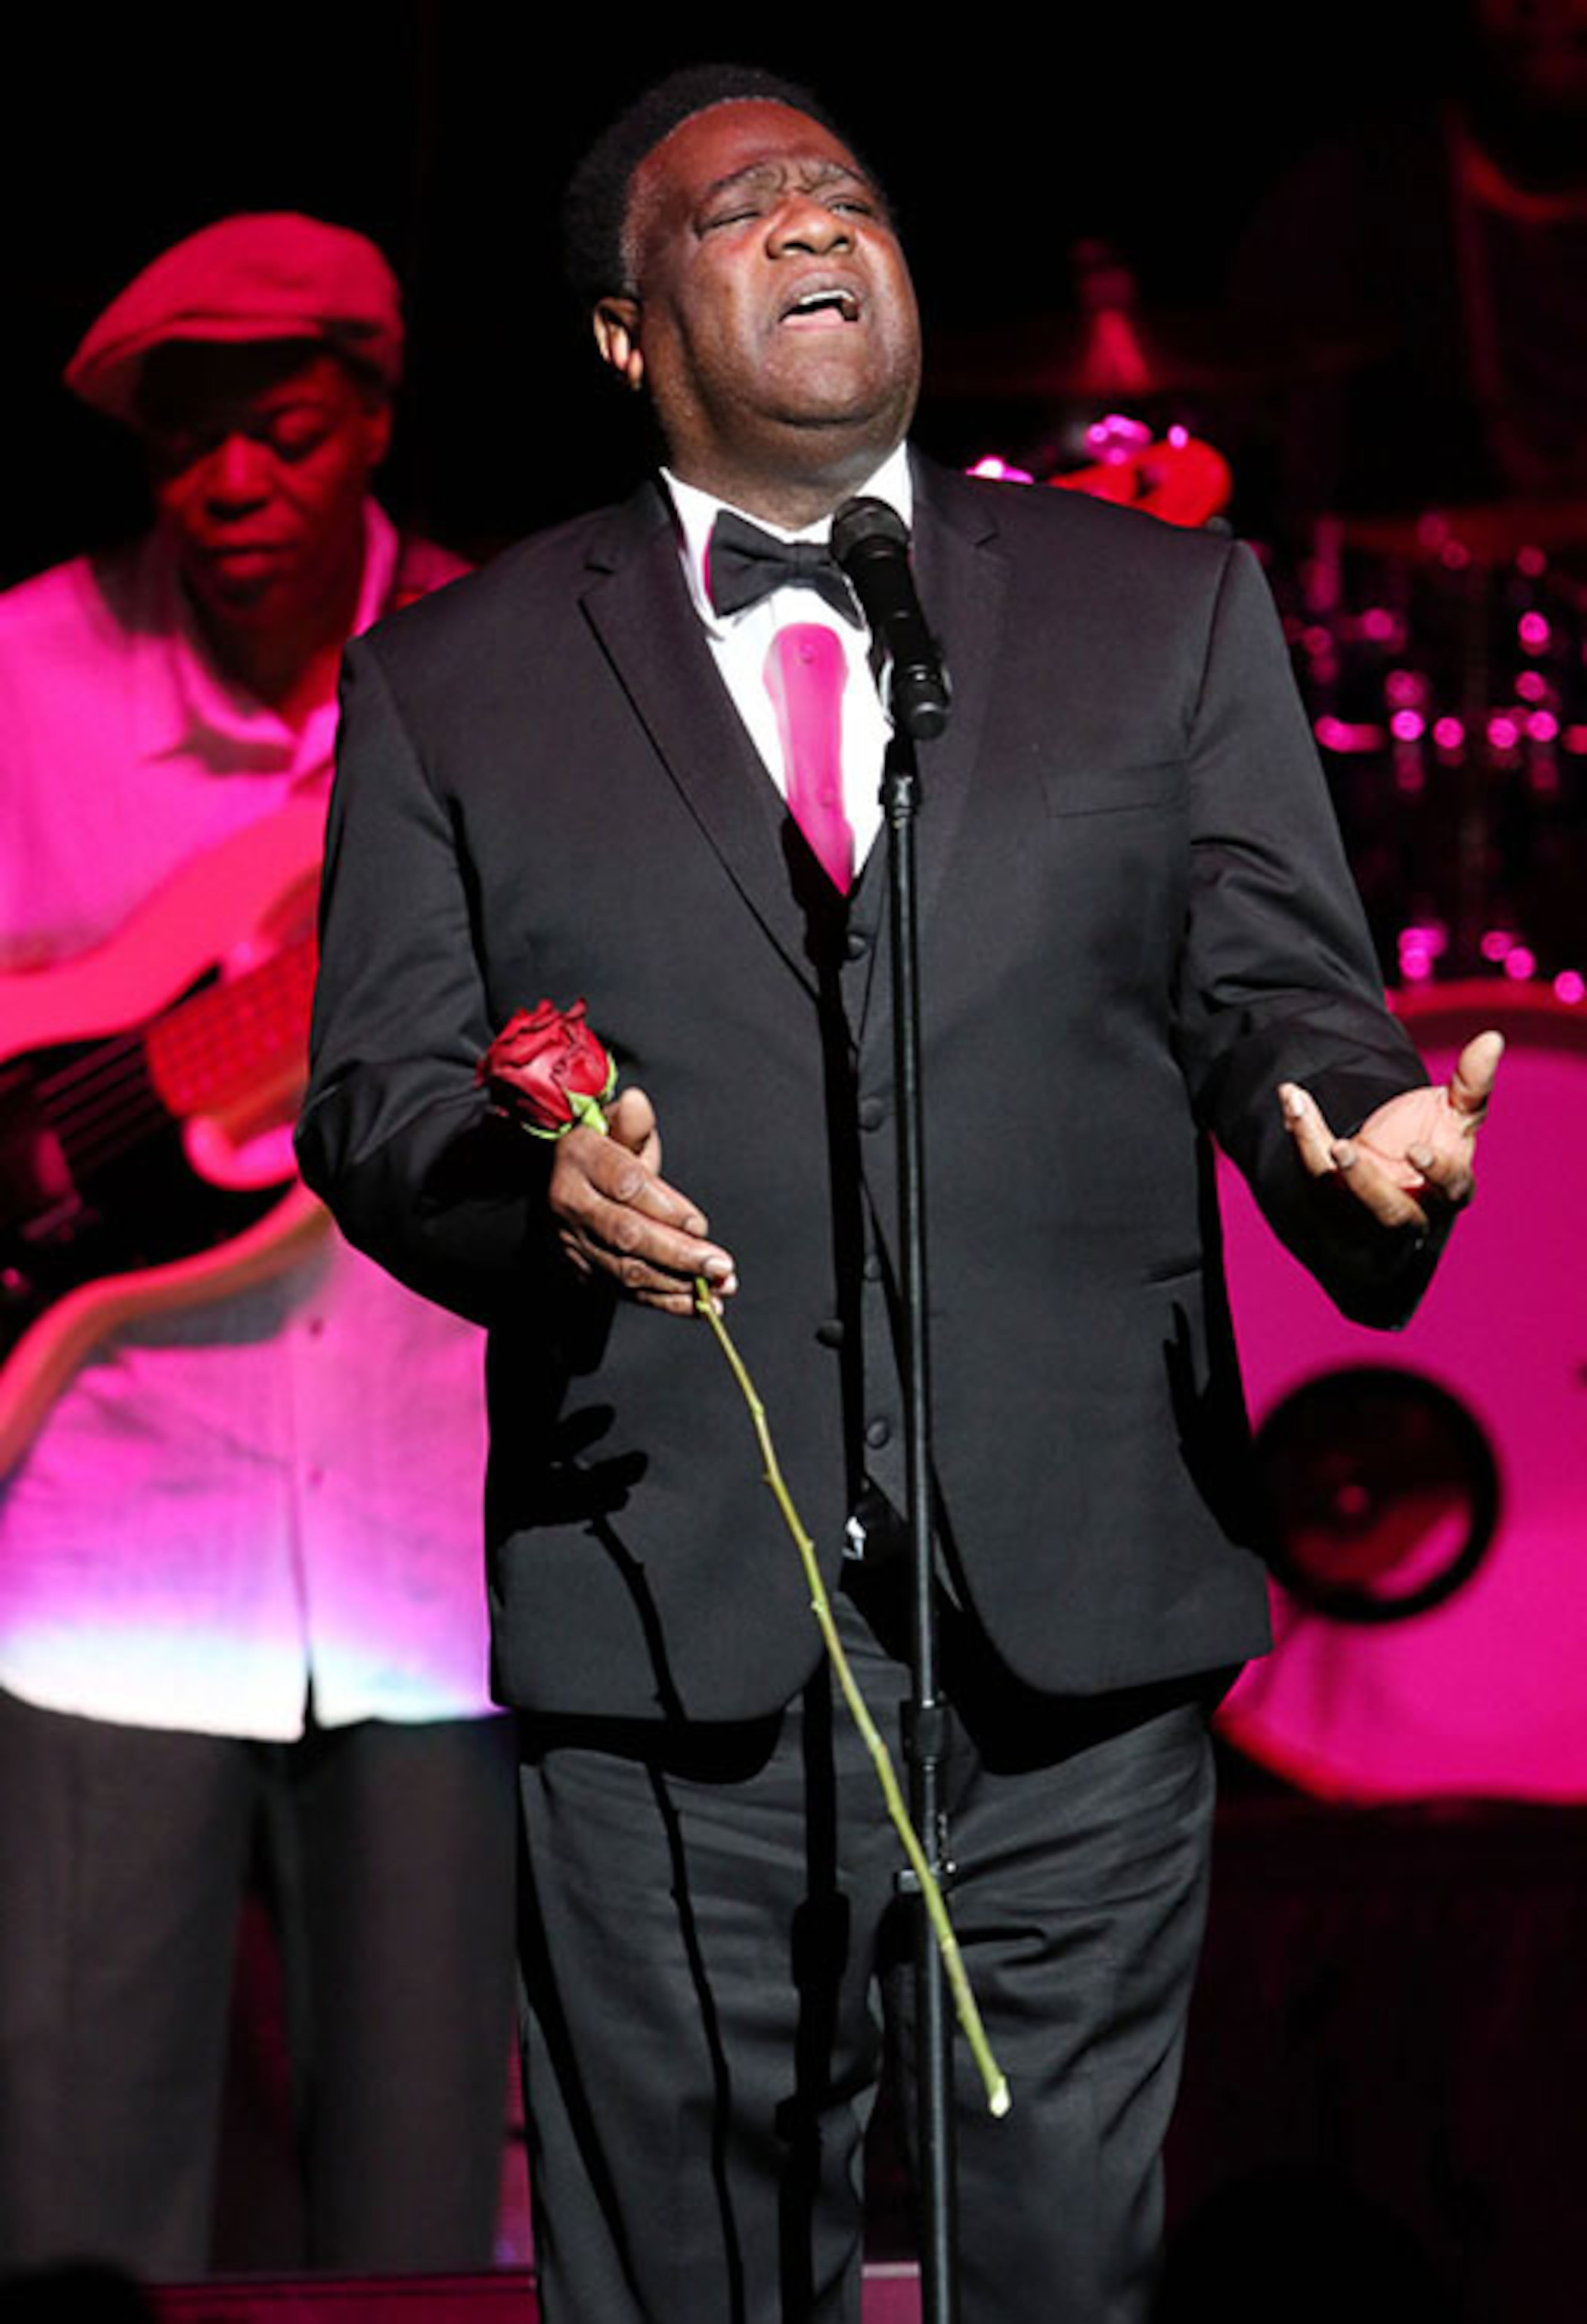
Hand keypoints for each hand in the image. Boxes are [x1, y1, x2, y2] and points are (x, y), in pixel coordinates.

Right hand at [547, 1086, 737, 1315]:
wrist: (561, 1174)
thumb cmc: (604, 1147)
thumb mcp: (617, 1124)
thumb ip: (633, 1122)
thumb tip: (637, 1104)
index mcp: (579, 1157)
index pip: (626, 1185)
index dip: (667, 1208)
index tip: (701, 1226)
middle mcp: (570, 1201)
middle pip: (627, 1234)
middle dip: (679, 1255)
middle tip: (721, 1268)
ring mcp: (572, 1240)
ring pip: (626, 1270)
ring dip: (677, 1286)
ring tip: (719, 1291)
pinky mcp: (581, 1267)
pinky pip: (624, 1290)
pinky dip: (663, 1301)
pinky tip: (697, 1306)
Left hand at [1278, 1028, 1503, 1242]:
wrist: (1387, 1166)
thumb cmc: (1431, 1140)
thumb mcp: (1454, 1112)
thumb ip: (1472, 1082)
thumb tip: (1493, 1038)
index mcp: (1449, 1190)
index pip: (1450, 1188)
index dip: (1437, 1171)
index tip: (1416, 1149)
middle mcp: (1410, 1213)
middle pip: (1391, 1214)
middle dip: (1365, 1183)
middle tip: (1341, 1149)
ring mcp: (1365, 1218)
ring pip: (1338, 1200)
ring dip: (1316, 1156)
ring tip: (1300, 1110)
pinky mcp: (1330, 1209)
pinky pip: (1310, 1177)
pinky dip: (1300, 1135)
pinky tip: (1292, 1097)